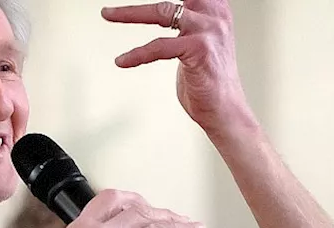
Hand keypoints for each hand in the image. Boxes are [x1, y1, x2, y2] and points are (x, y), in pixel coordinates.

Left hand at [102, 1, 253, 136]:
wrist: (225, 110)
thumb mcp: (198, 41)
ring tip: (108, 14)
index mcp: (215, 8)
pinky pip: (160, 46)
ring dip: (129, 13)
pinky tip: (122, 60)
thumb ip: (183, 24)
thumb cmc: (208, 80)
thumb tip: (164, 13)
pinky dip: (137, 54)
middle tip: (116, 5)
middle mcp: (214, 14)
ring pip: (163, 12)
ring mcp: (208, 30)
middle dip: (143, 0)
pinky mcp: (200, 50)